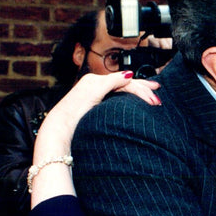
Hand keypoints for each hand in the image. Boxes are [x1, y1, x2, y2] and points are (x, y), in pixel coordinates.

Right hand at [29, 72, 160, 207]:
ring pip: (124, 82)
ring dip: (142, 91)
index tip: (152, 95)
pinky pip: (118, 84)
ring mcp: (93, 83)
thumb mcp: (96, 121)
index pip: (120, 86)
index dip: (137, 89)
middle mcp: (94, 83)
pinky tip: (143, 92)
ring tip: (155, 102)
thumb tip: (124, 112)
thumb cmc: (75, 132)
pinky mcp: (94, 86)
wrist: (57, 133)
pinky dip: (133, 88)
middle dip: (144, 88)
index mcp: (94, 90)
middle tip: (158, 93)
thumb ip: (109, 112)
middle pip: (124, 82)